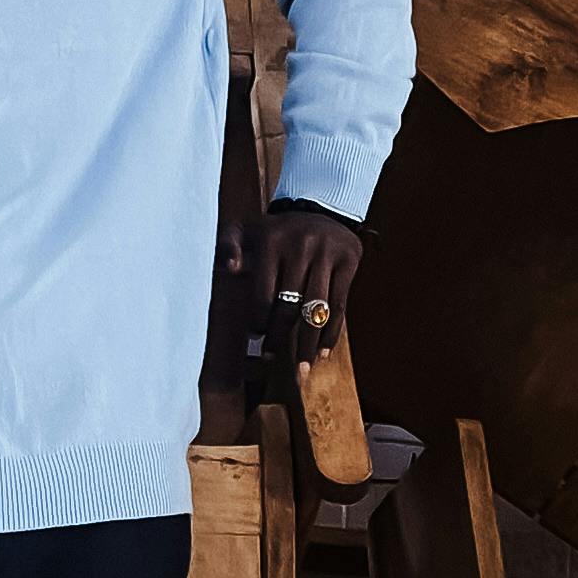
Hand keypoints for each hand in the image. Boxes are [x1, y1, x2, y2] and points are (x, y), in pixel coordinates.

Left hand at [233, 201, 363, 370]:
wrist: (321, 207)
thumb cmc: (276, 230)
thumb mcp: (245, 230)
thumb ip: (228, 246)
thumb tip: (229, 268)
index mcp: (271, 241)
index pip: (263, 293)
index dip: (258, 321)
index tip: (255, 338)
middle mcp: (300, 246)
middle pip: (289, 305)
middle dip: (280, 337)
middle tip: (272, 358)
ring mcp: (326, 254)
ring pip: (315, 310)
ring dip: (308, 344)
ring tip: (301, 370)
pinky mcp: (348, 261)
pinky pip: (339, 305)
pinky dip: (331, 332)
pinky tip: (323, 352)